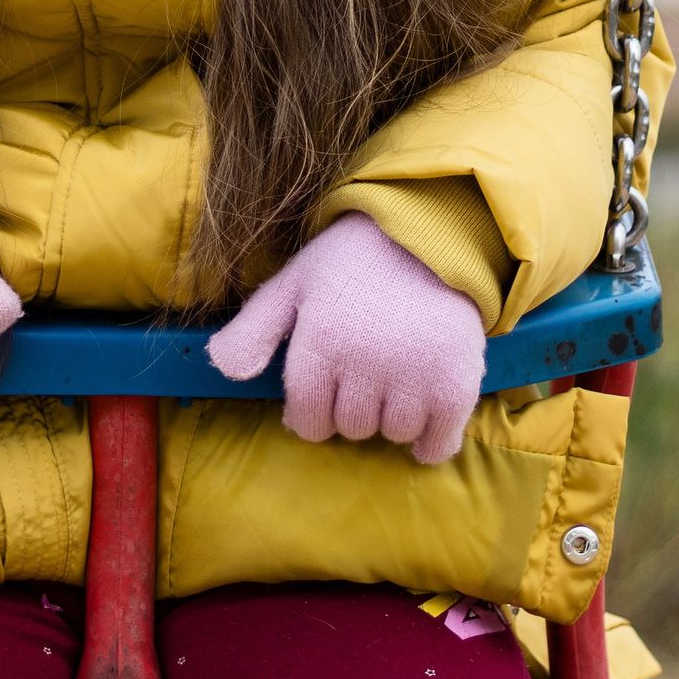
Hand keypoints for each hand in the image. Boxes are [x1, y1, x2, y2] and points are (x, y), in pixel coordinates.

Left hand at [207, 210, 486, 463]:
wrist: (430, 236)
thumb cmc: (351, 264)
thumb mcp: (293, 284)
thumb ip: (252, 329)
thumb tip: (223, 370)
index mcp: (319, 340)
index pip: (306, 419)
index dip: (312, 411)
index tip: (325, 390)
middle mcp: (364, 360)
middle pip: (349, 428)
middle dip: (350, 409)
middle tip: (364, 372)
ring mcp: (414, 372)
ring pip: (391, 434)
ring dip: (390, 418)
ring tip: (395, 378)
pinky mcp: (456, 381)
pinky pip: (437, 442)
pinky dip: (430, 441)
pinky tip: (425, 419)